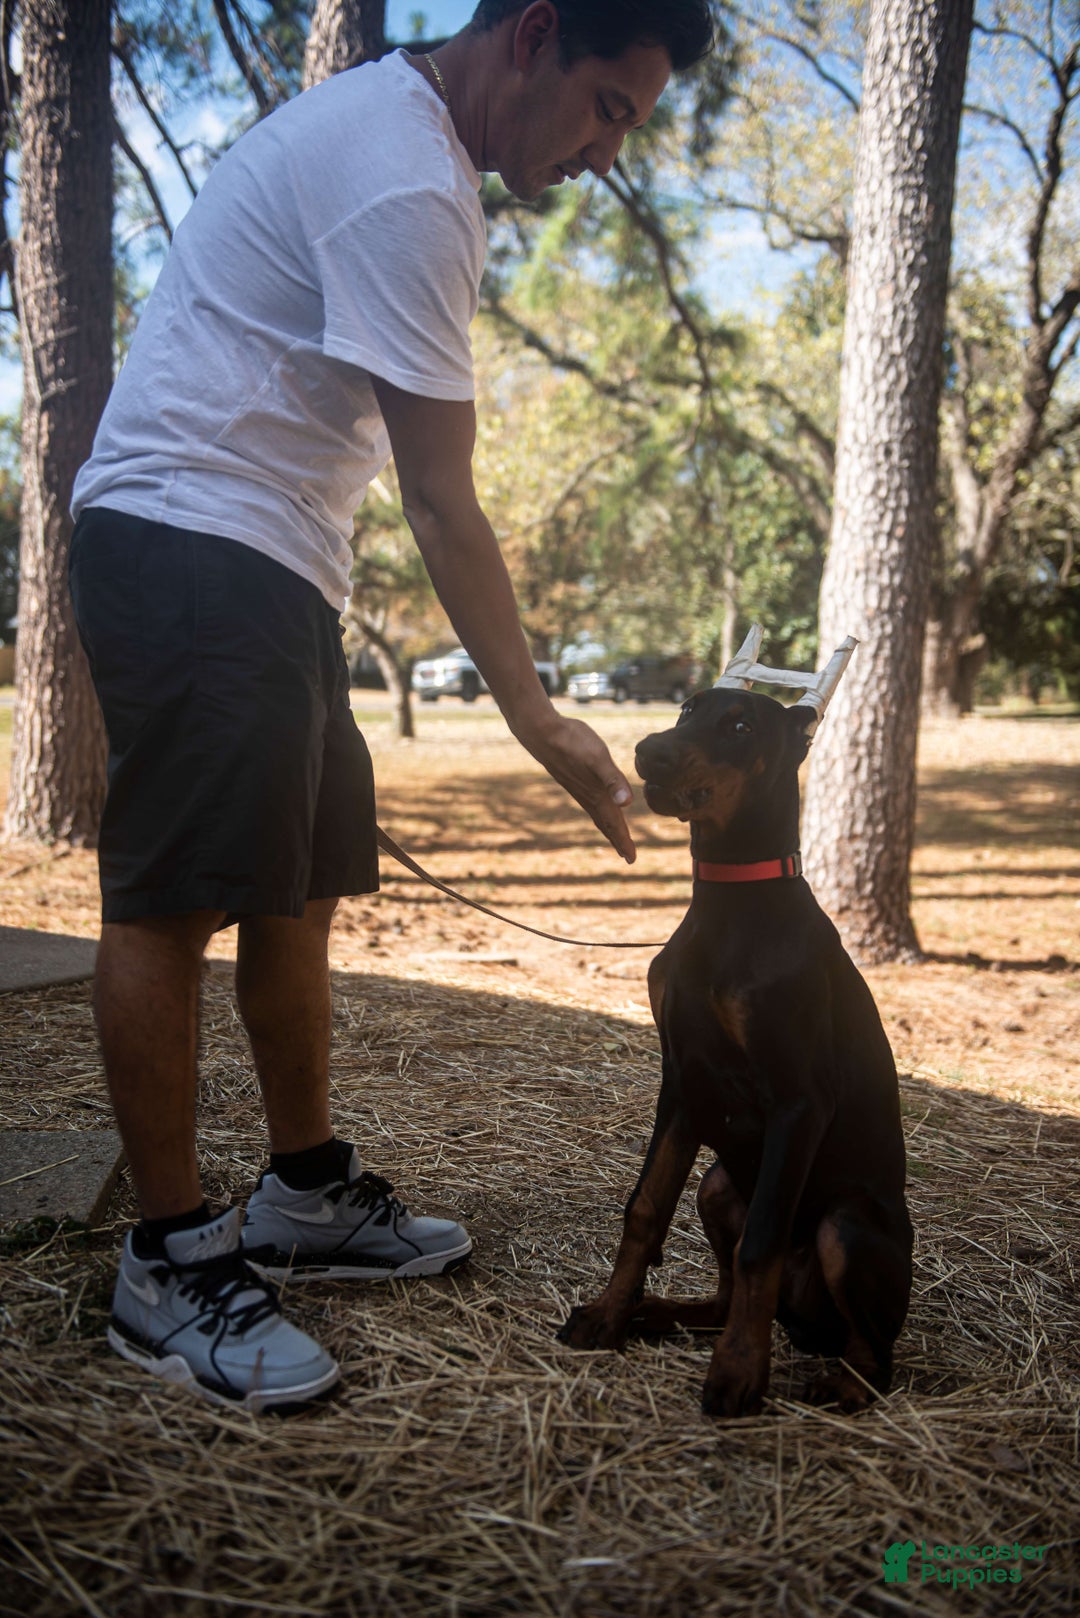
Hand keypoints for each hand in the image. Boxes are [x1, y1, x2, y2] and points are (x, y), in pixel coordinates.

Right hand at [513, 710, 635, 862]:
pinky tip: (599, 805)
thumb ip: (613, 780)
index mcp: (597, 794)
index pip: (613, 823)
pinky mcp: (573, 779)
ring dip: (608, 827)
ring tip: (615, 836)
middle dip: (617, 839)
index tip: (631, 859)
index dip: (623, 841)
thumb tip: (627, 803)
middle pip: (605, 823)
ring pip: (597, 814)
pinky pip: (590, 803)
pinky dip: (599, 811)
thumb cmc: (571, 742)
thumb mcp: (598, 758)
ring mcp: (578, 788)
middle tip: (626, 855)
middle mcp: (587, 796)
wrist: (542, 732)